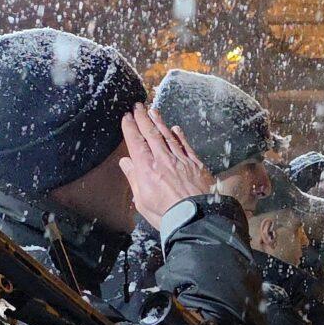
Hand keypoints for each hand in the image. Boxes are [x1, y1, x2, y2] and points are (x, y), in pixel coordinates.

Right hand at [118, 105, 210, 225]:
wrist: (197, 219)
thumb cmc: (166, 214)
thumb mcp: (142, 202)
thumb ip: (134, 179)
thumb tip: (126, 162)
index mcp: (147, 169)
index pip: (136, 142)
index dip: (130, 127)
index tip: (126, 116)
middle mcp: (163, 160)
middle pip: (151, 134)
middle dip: (143, 118)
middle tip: (137, 106)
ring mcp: (181, 160)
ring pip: (168, 136)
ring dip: (160, 122)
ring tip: (153, 111)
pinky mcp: (196, 164)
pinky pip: (186, 146)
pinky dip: (180, 136)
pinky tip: (175, 128)